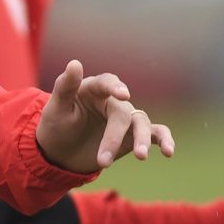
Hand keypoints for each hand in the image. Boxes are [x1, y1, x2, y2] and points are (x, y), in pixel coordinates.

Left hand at [34, 60, 173, 172]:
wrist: (61, 152)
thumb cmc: (57, 126)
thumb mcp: (55, 109)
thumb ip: (65, 87)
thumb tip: (75, 62)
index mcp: (94, 89)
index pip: (107, 83)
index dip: (115, 87)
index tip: (123, 94)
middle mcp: (113, 100)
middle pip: (122, 113)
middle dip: (114, 136)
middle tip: (102, 161)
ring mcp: (126, 118)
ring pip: (141, 123)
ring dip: (143, 139)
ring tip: (141, 157)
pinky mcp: (135, 135)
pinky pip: (156, 134)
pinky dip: (164, 140)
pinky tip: (169, 152)